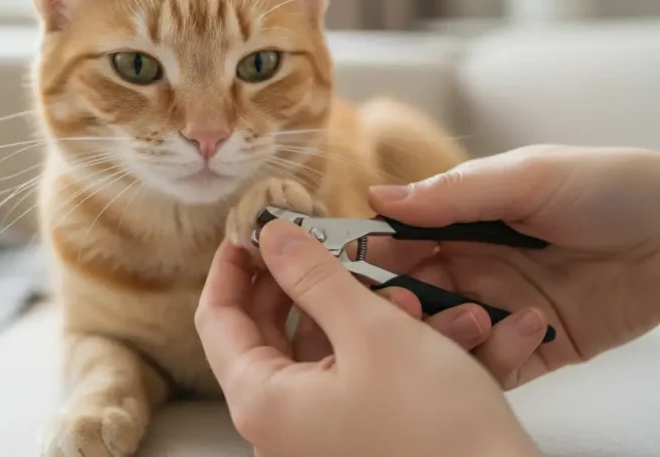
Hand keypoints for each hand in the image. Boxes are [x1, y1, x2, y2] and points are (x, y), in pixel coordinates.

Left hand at [195, 220, 540, 456]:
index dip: (232, 263)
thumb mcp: (373, 331)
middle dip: (309, 282)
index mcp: (263, 402)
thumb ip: (314, 276)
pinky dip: (388, 347)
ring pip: (323, 350)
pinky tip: (442, 327)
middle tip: (333, 242)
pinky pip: (356, 378)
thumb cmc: (438, 425)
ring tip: (414, 293)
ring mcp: (316, 437)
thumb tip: (271, 235)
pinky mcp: (355, 439)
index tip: (253, 224)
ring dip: (363, 312)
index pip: (217, 318)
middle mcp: (280, 426)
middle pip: (270, 331)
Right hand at [365, 144, 659, 388]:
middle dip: (401, 305)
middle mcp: (474, 266)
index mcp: (464, 222)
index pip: (400, 243)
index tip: (358, 268)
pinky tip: (526, 330)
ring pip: (447, 335)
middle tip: (406, 306)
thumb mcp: (525, 178)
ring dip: (447, 334)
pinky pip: (496, 366)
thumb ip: (451, 195)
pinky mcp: (534, 346)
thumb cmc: (609, 187)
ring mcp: (503, 308)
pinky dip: (495, 359)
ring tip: (475, 318)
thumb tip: (378, 198)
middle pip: (413, 295)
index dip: (375, 256)